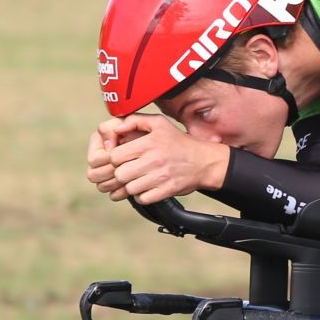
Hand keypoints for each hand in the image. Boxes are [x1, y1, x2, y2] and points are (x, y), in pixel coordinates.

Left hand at [85, 116, 228, 203]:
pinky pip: (143, 199)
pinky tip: (145, 188)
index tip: (122, 159)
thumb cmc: (179, 142)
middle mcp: (153, 160)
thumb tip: (116, 129)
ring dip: (130, 186)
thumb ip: (135, 120)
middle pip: (120, 174)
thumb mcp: (159, 123)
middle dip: (121, 174)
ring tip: (136, 180)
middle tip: (127, 171)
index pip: (115, 156)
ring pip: (129, 188)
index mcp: (148, 143)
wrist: (204, 161)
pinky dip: (141, 196)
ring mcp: (160, 177)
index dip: (114, 159)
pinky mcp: (166, 191)